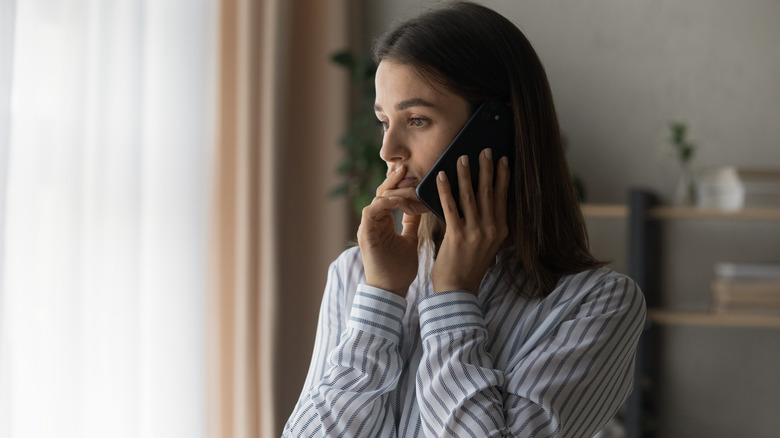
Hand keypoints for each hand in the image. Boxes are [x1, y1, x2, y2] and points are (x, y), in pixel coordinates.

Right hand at [357, 165, 424, 296]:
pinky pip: (371, 211)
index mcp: (383, 222)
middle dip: (394, 179)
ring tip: (406, 181)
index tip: (415, 174)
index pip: (390, 195)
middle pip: (382, 193)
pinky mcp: (365, 234)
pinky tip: (398, 200)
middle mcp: (373, 222)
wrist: (391, 290)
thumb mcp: (410, 240)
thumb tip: (419, 206)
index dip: (401, 184)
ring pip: (377, 199)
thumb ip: (411, 223)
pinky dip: (384, 203)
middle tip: (407, 166)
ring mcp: (368, 227)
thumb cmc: (400, 269)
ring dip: (392, 190)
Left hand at [432, 149, 509, 294]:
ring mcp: (475, 232)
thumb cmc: (469, 267)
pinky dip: (445, 189)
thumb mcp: (487, 245)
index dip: (503, 177)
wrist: (457, 290)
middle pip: (489, 192)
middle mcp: (491, 229)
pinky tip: (441, 176)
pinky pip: (450, 206)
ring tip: (462, 157)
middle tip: (485, 150)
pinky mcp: (457, 235)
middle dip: (487, 169)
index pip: (503, 198)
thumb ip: (487, 225)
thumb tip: (483, 202)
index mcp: (500, 231)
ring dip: (466, 174)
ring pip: (470, 196)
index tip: (504, 160)